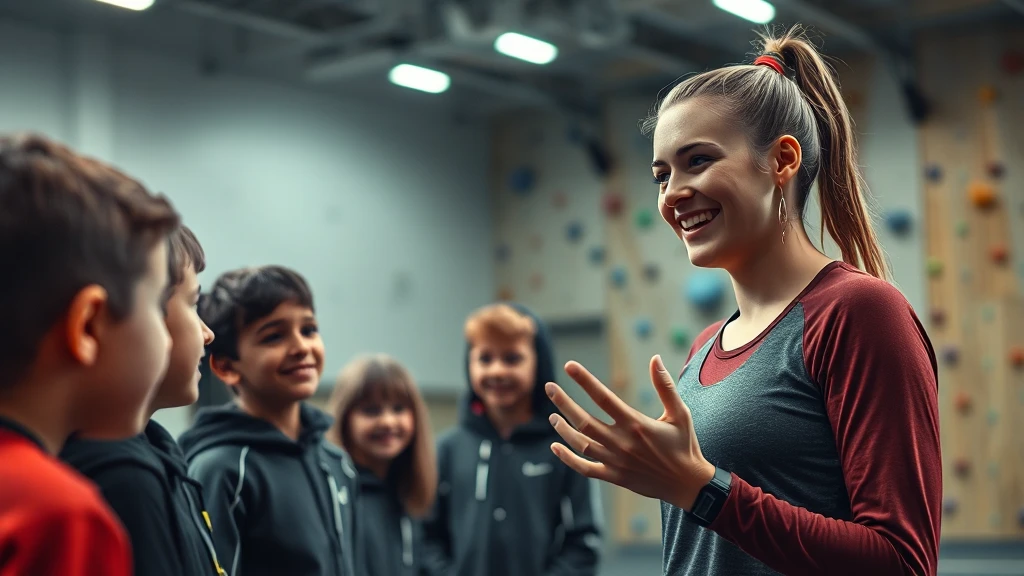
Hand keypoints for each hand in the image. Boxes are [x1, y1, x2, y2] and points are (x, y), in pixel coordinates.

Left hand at [545, 355, 715, 511]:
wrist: (688, 484)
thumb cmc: (684, 445)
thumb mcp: (680, 413)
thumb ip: (665, 386)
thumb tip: (655, 358)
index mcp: (636, 424)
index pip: (604, 398)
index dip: (585, 381)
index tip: (569, 366)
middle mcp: (622, 442)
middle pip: (584, 421)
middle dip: (564, 403)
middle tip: (550, 388)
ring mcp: (616, 461)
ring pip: (581, 444)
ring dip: (563, 429)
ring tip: (552, 416)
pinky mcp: (614, 476)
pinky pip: (585, 469)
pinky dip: (568, 459)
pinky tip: (555, 447)